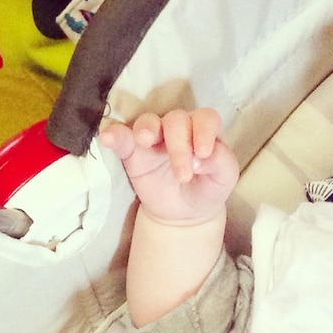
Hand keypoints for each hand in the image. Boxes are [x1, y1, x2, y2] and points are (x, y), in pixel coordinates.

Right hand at [99, 108, 239, 226]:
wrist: (185, 214)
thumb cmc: (207, 188)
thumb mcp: (224, 179)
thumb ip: (222, 163)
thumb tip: (202, 156)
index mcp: (203, 129)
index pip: (205, 118)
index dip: (204, 131)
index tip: (202, 153)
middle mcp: (178, 127)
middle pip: (176, 120)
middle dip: (179, 145)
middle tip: (182, 175)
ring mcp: (154, 136)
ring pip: (148, 121)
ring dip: (147, 129)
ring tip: (145, 142)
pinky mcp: (132, 150)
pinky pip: (121, 137)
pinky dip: (113, 134)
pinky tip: (108, 138)